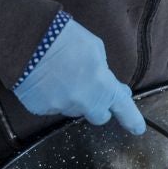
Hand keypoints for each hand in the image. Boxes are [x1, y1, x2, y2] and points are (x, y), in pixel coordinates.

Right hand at [14, 19, 144, 134]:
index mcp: (103, 88)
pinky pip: (52, 106)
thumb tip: (106, 84)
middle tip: (90, 88)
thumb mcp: (96, 50)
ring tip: (62, 75)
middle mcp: (83, 103)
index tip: (137, 129)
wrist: (29, 41)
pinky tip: (47, 80)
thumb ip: (103, 72)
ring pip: (73, 109)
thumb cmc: (67, 39)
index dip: (132, 120)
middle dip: (98, 105)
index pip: (123, 109)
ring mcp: (60, 108)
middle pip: (97, 115)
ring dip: (73, 98)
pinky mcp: (39, 109)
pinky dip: (52, 97)